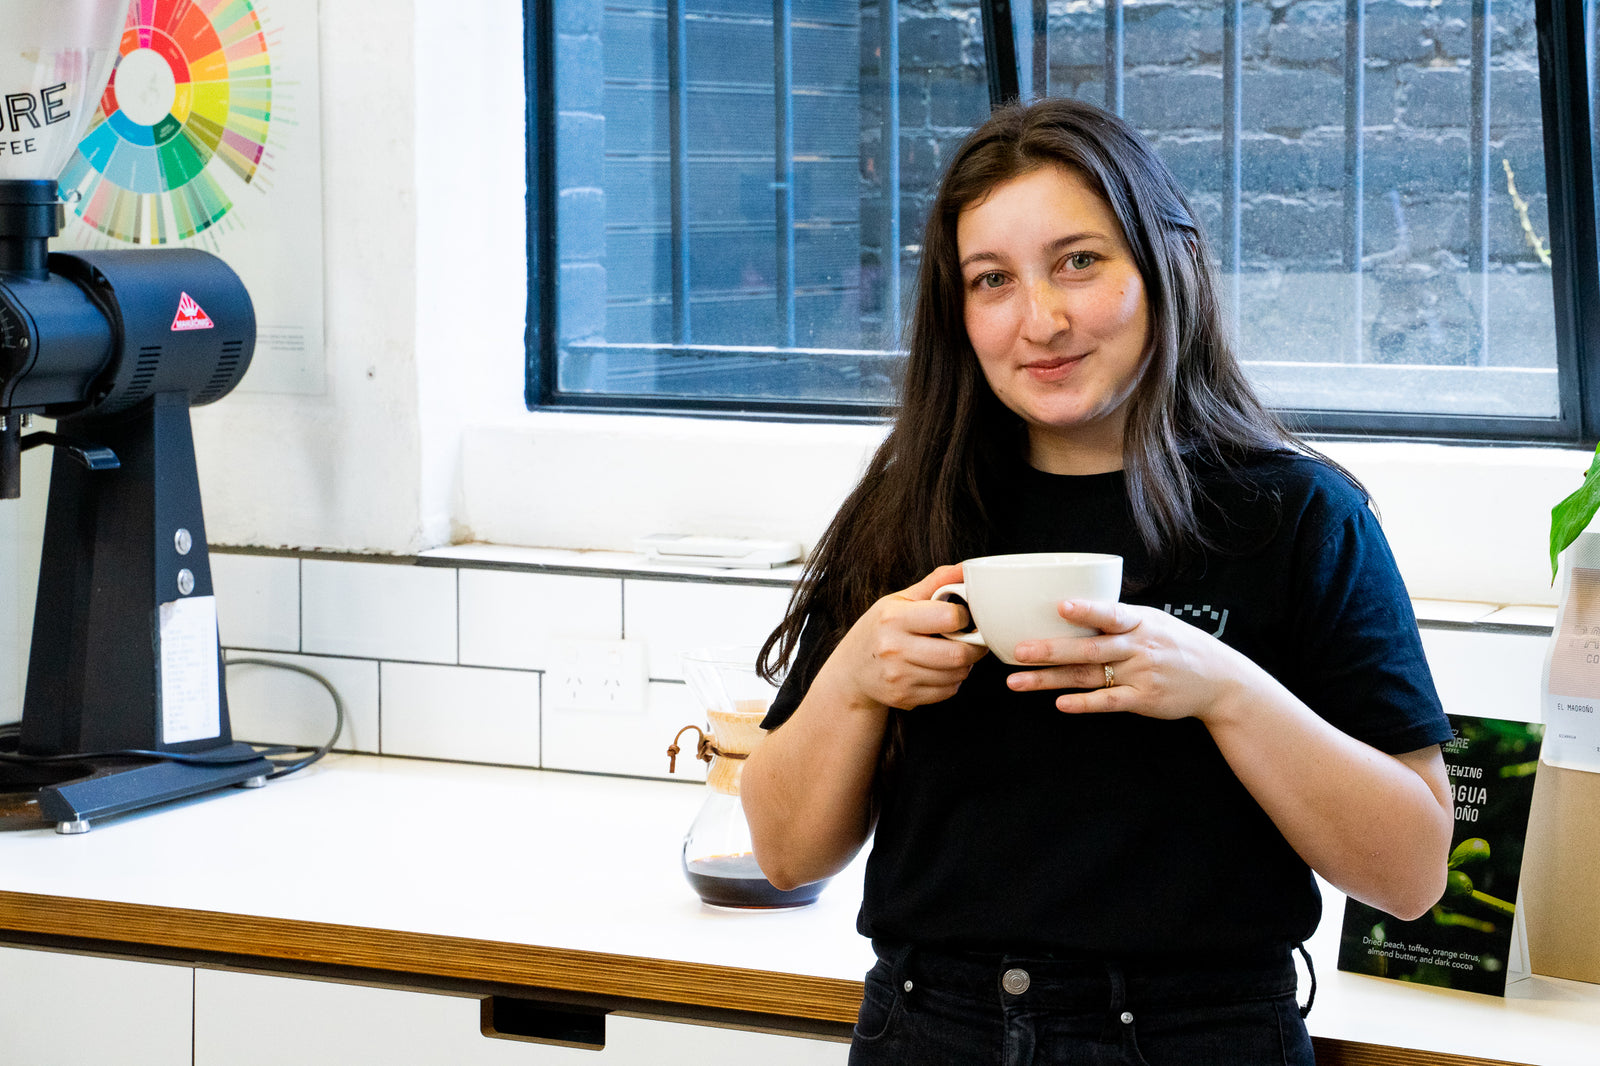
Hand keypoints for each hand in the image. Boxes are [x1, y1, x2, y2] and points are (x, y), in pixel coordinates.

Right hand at [819, 564, 990, 710]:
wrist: (851, 670)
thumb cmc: (879, 629)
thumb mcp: (899, 600)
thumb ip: (935, 583)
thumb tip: (965, 568)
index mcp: (894, 618)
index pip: (949, 617)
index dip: (964, 616)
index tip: (961, 616)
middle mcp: (894, 648)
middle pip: (958, 653)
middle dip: (974, 646)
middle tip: (971, 639)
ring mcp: (898, 677)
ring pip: (956, 674)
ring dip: (964, 665)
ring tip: (954, 653)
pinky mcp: (904, 697)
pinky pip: (947, 691)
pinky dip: (953, 681)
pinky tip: (940, 670)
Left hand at [1004, 600, 1256, 722]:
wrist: (1220, 680)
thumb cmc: (1178, 645)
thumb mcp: (1154, 621)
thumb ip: (1117, 617)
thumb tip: (1069, 605)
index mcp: (1141, 621)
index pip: (1111, 613)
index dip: (1086, 610)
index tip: (1059, 606)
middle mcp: (1140, 647)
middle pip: (1089, 648)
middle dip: (1050, 649)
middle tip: (1017, 650)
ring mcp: (1142, 674)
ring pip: (1089, 676)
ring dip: (1050, 679)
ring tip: (1017, 681)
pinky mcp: (1144, 700)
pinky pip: (1109, 702)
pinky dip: (1084, 703)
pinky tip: (1060, 704)